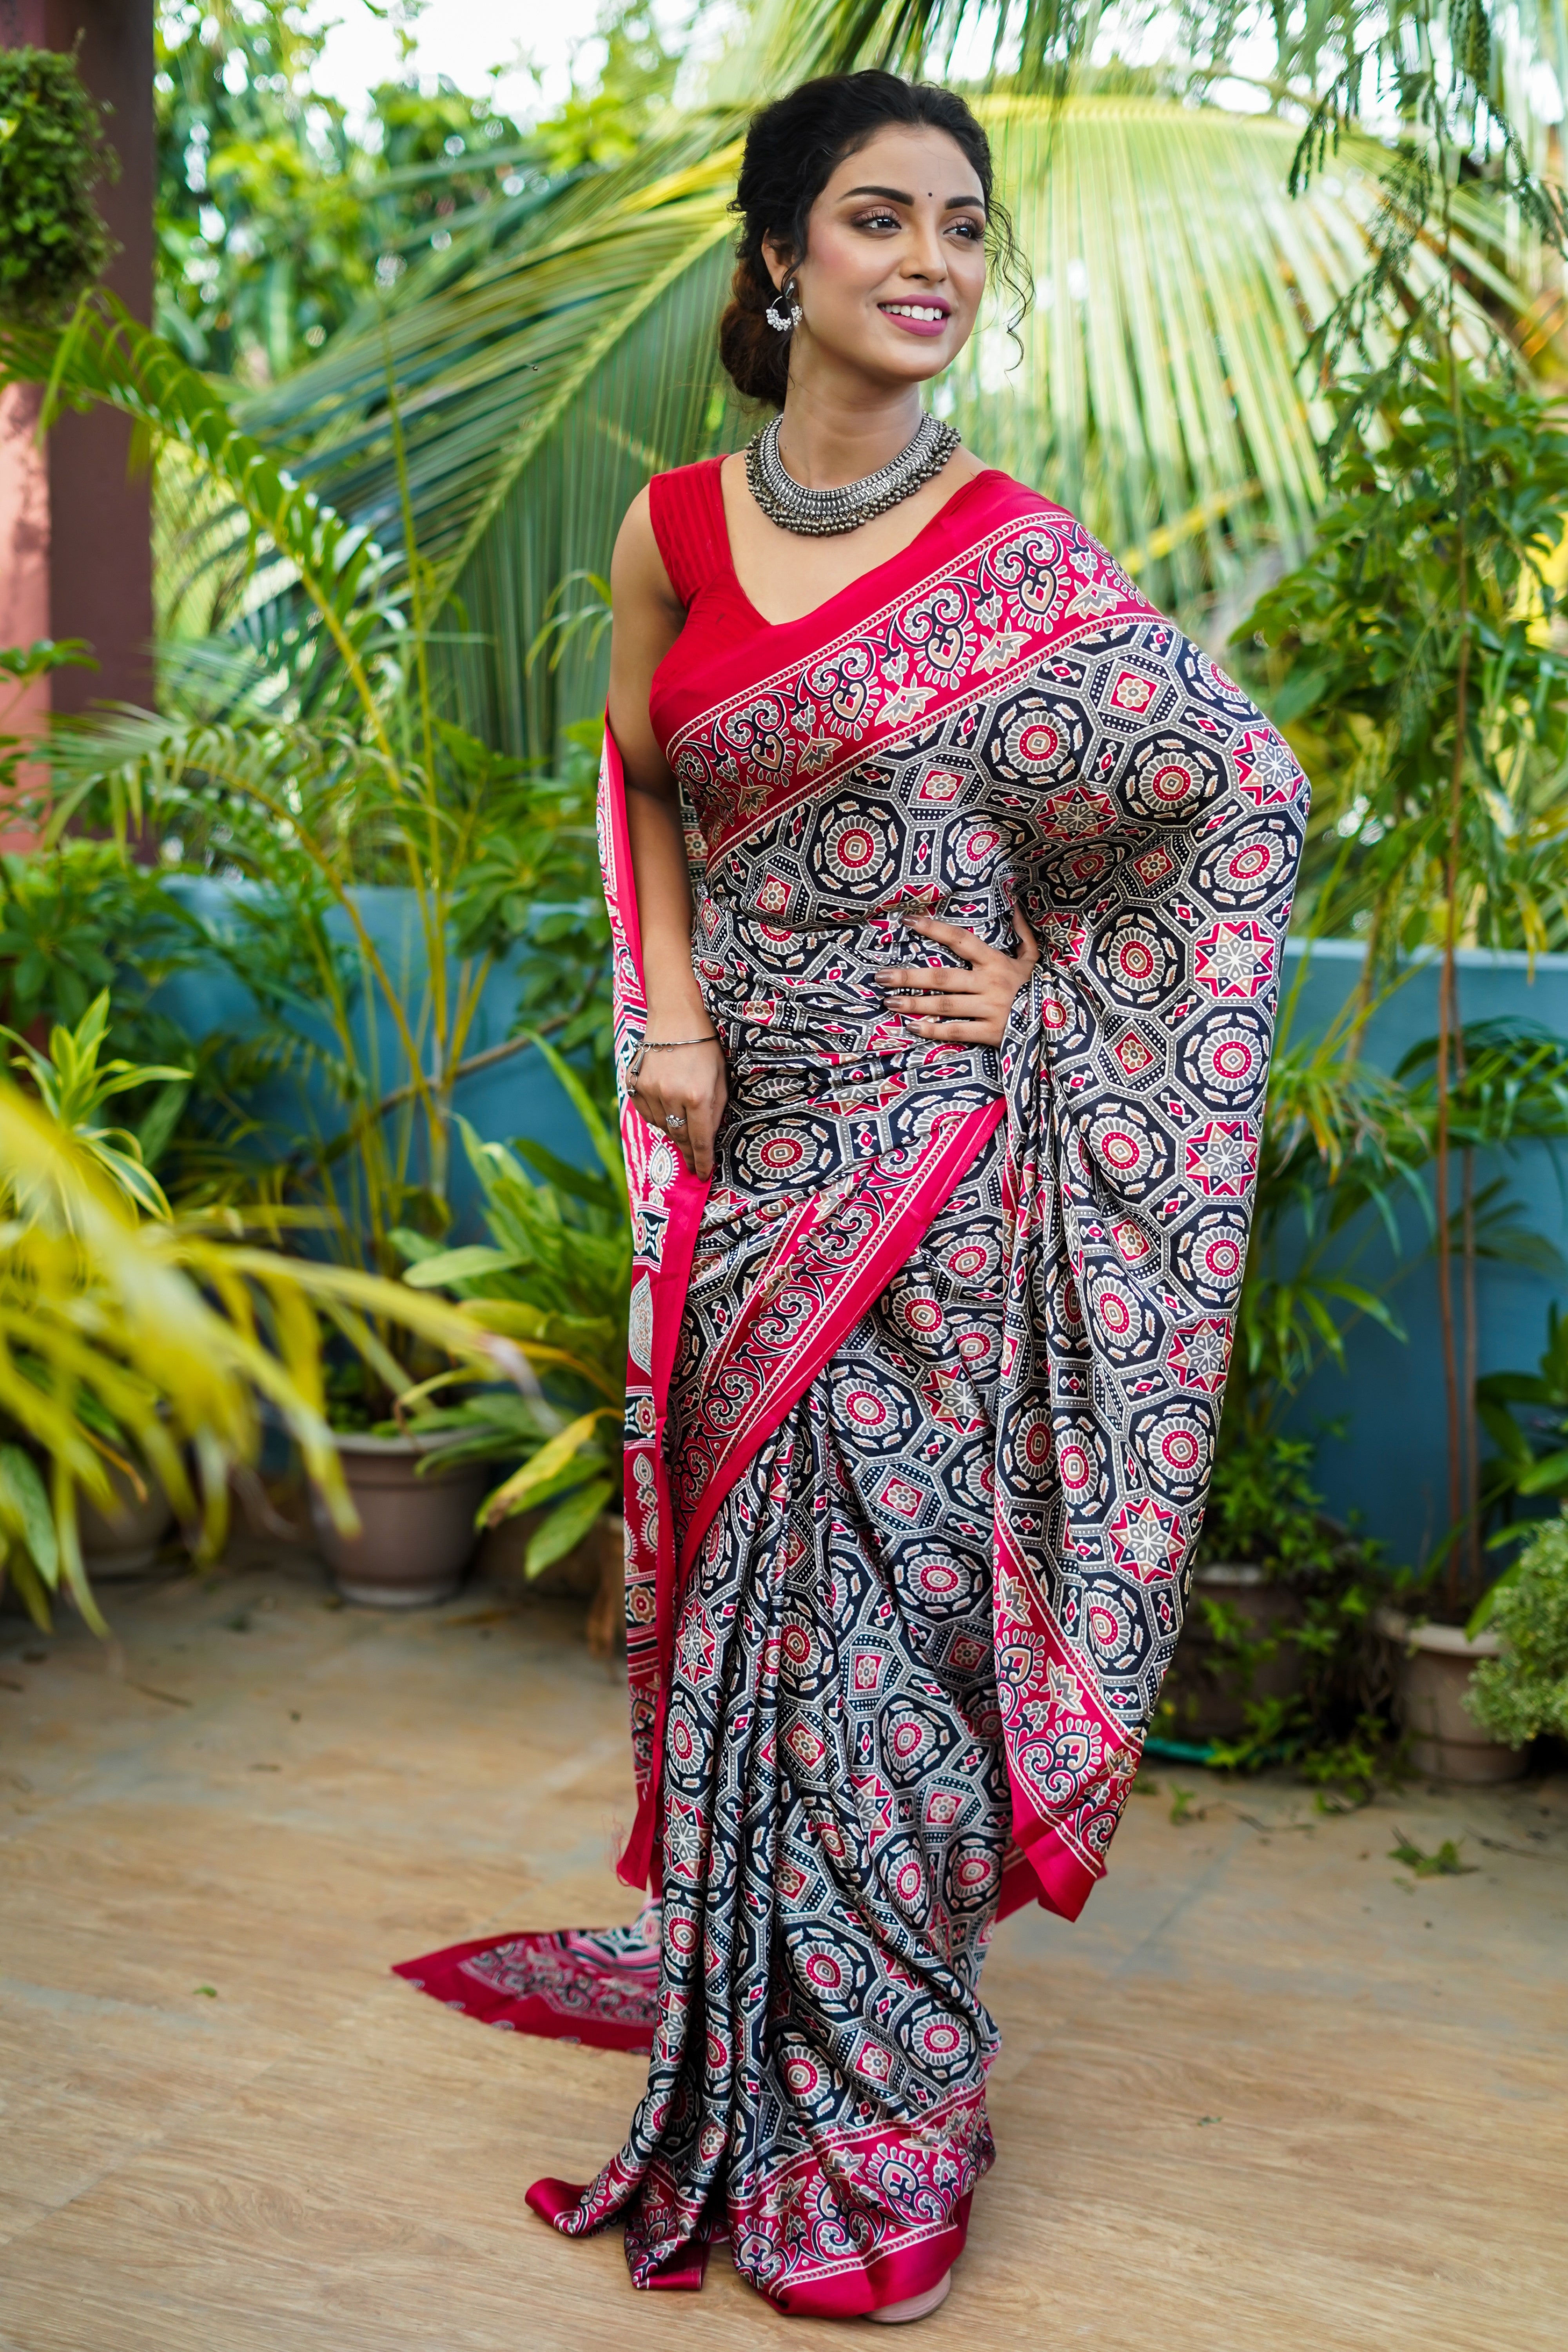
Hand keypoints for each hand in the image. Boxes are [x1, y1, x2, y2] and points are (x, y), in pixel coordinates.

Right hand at [630, 1026, 727, 1179]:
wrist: (675, 1017)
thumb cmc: (704, 1047)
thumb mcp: (720, 1078)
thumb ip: (715, 1110)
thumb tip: (708, 1139)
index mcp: (698, 1095)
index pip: (700, 1139)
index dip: (701, 1161)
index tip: (702, 1175)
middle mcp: (672, 1095)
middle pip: (679, 1136)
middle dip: (688, 1151)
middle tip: (692, 1162)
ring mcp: (650, 1090)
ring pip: (661, 1126)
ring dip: (673, 1131)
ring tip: (681, 1123)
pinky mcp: (635, 1084)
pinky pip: (646, 1113)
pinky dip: (657, 1117)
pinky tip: (666, 1108)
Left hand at [875, 910, 1039, 1046]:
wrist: (1062, 1023)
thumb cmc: (1041, 987)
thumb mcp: (1033, 958)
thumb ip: (1022, 932)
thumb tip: (1016, 904)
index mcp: (996, 961)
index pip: (960, 939)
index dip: (933, 928)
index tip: (907, 921)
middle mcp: (991, 983)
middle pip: (943, 977)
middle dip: (909, 976)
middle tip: (880, 976)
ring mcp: (991, 1009)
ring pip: (945, 1005)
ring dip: (914, 1003)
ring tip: (888, 1001)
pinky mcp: (992, 1033)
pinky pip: (957, 1031)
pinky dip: (933, 1030)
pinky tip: (911, 1027)